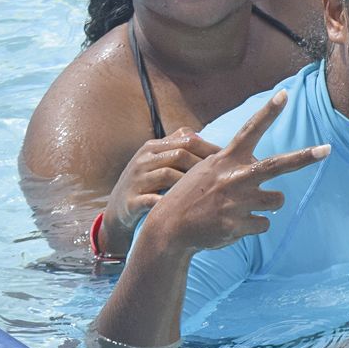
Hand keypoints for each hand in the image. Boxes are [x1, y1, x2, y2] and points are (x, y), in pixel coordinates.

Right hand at [99, 128, 222, 253]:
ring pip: (168, 175)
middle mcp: (143, 160)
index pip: (187, 140)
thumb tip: (202, 136)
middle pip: (179, 154)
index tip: (231, 160)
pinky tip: (190, 210)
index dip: (211, 149)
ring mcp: (136, 180)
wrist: (117, 211)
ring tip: (213, 193)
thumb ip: (177, 146)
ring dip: (192, 184)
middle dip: (205, 166)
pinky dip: (171, 204)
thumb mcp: (158, 161)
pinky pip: (153, 200)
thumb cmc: (147, 184)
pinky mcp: (131, 201)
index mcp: (153, 147)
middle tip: (226, 178)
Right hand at [143, 91, 328, 255]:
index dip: (268, 112)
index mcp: (225, 160)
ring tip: (242, 207)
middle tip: (327, 149)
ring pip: (277, 200)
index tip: (285, 94)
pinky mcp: (236, 225)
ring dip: (268, 204)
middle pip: (277, 165)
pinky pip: (265, 224)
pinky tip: (232, 225)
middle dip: (304, 157)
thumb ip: (235, 164)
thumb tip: (262, 165)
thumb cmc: (193, 195)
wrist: (170, 228)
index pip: (250, 130)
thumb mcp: (208, 169)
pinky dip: (254, 225)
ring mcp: (236, 202)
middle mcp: (233, 177)